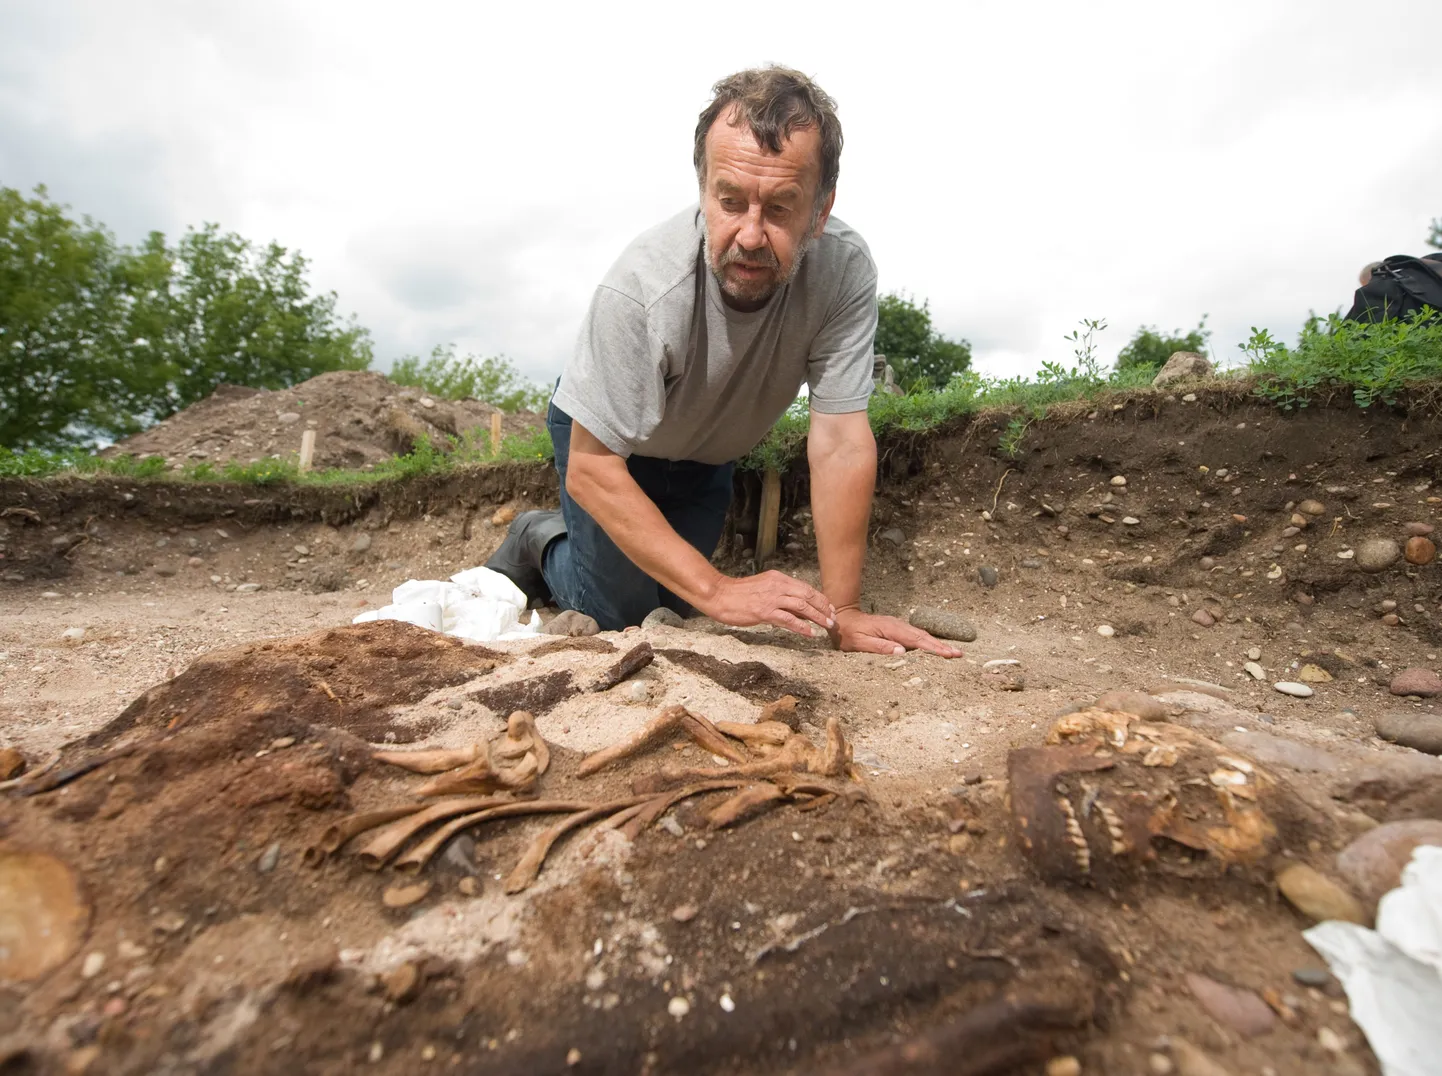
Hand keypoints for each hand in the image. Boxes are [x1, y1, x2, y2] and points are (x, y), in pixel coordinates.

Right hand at [699, 571, 836, 637]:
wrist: (719, 595)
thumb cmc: (738, 594)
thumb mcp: (763, 588)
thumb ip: (779, 594)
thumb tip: (796, 607)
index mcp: (778, 578)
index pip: (805, 587)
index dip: (820, 598)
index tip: (829, 608)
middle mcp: (777, 586)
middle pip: (808, 595)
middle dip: (823, 607)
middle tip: (833, 618)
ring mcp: (771, 598)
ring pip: (801, 606)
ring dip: (817, 617)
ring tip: (827, 626)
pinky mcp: (764, 611)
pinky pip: (788, 619)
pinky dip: (801, 626)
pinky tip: (809, 633)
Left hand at [830, 607, 963, 656]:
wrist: (843, 618)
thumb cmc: (849, 634)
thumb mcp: (860, 643)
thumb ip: (880, 647)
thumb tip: (902, 651)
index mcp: (892, 630)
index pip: (917, 641)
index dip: (934, 648)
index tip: (949, 654)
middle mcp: (898, 626)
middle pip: (924, 637)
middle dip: (942, 646)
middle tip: (959, 654)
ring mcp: (898, 626)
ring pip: (922, 636)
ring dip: (937, 644)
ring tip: (953, 652)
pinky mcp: (897, 629)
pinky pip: (916, 636)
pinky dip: (928, 642)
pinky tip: (935, 648)